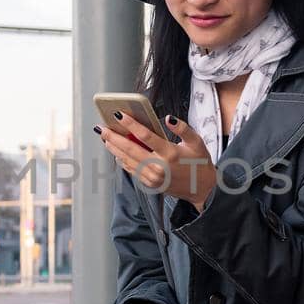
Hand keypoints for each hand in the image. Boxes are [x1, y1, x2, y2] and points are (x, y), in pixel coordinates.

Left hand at [95, 112, 216, 209]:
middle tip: (102, 127)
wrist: (202, 188)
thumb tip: (168, 118)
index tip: (119, 115)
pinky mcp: (150, 184)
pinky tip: (116, 152)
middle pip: (130, 149)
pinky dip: (122, 161)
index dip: (131, 124)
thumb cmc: (199, 163)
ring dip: (114, 149)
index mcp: (170, 153)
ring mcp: (153, 177)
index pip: (145, 136)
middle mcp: (159, 166)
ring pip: (128, 161)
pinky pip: (132, 171)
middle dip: (114, 137)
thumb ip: (183, 128)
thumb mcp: (196, 142)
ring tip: (105, 137)